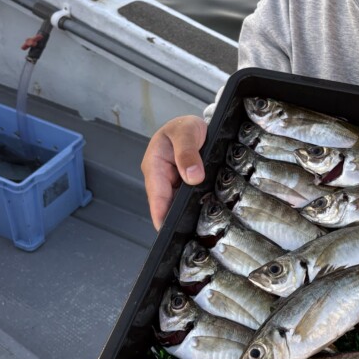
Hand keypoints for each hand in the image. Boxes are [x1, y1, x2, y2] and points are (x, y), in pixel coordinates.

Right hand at [141, 115, 207, 229]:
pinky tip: (205, 211)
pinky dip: (194, 205)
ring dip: (187, 213)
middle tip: (191, 233)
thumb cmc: (184, 126)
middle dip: (177, 219)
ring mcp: (171, 184)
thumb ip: (187, 152)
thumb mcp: (186, 132)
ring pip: (177, 204)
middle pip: (166, 205)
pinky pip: (186, 200)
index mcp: (154, 165)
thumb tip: (193, 176)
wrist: (193, 125)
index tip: (168, 231)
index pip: (156, 196)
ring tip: (200, 226)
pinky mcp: (182, 187)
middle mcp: (160, 178)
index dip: (161, 216)